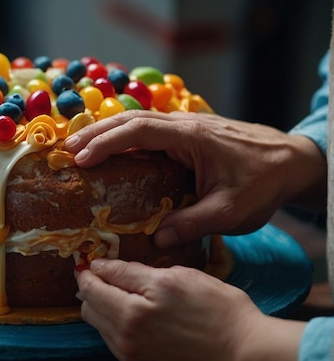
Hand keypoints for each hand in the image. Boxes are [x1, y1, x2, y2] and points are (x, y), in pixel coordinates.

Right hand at [64, 111, 325, 247]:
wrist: (293, 161)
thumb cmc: (264, 184)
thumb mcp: (230, 212)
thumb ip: (192, 224)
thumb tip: (156, 241)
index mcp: (190, 138)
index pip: (138, 131)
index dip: (106, 142)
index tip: (81, 158)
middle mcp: (184, 125)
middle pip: (130, 119)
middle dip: (96, 132)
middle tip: (67, 150)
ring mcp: (187, 126)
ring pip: (138, 121)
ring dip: (108, 131)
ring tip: (80, 147)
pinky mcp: (190, 133)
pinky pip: (150, 129)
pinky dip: (125, 136)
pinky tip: (115, 149)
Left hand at [75, 258, 306, 360]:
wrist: (245, 355)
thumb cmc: (218, 311)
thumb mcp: (176, 277)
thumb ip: (133, 272)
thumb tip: (105, 267)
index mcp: (131, 311)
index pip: (94, 284)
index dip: (88, 269)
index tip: (89, 261)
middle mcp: (125, 337)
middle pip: (89, 307)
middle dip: (90, 287)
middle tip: (102, 272)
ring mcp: (132, 355)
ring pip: (99, 325)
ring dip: (99, 306)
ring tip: (116, 291)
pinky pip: (113, 341)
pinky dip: (113, 324)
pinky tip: (131, 313)